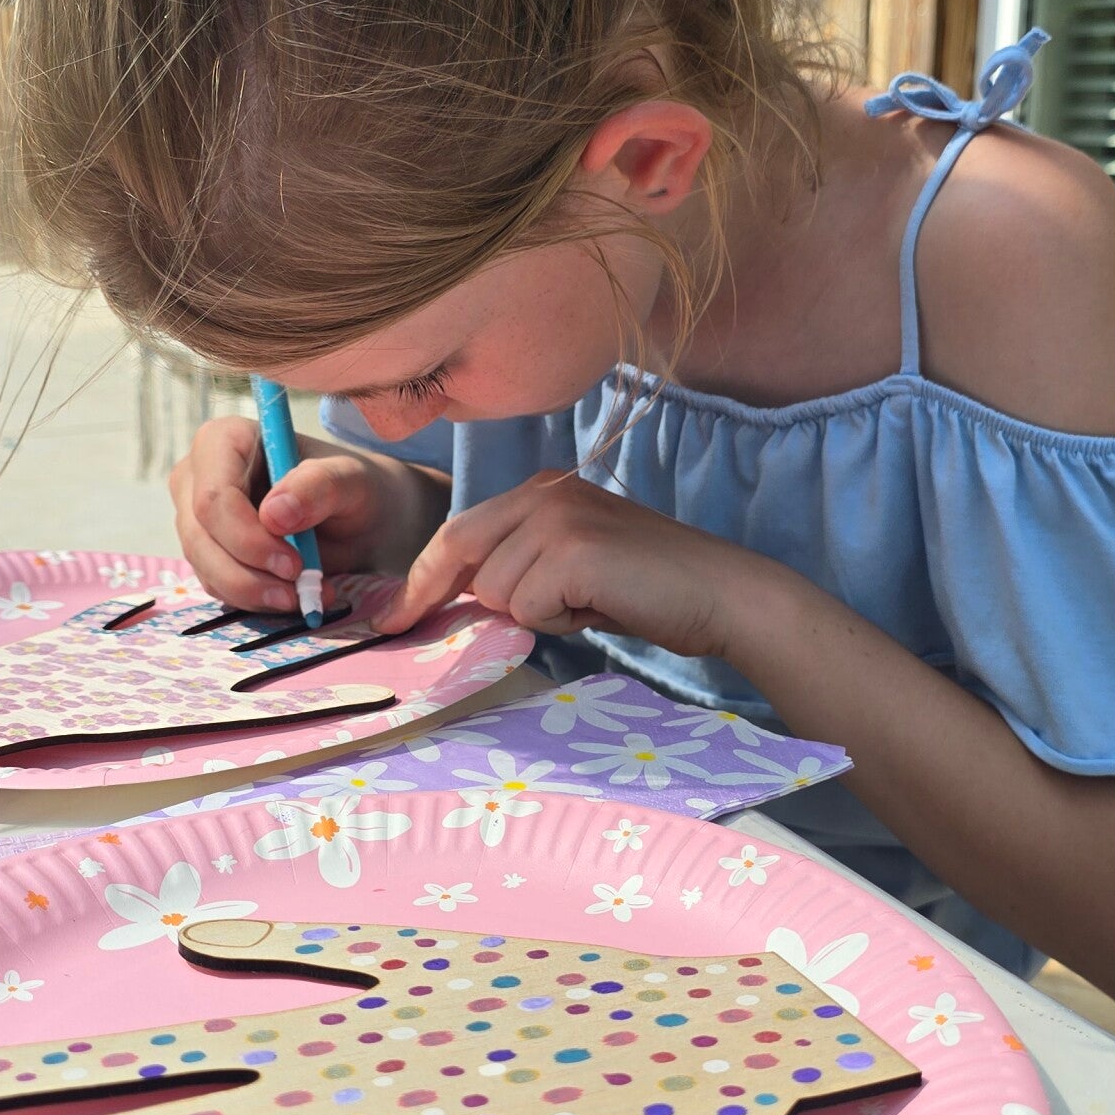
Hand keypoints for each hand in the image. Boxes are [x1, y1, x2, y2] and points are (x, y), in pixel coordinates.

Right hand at [168, 417, 433, 612]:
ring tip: (303, 595)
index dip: (246, 537)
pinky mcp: (207, 551)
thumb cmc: (352, 487)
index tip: (294, 564)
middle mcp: (199, 476)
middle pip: (201, 537)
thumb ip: (318, 486)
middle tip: (300, 590)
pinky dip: (254, 599)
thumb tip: (274, 514)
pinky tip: (292, 596)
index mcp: (226, 440)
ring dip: (254, 592)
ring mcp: (197, 517)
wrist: (359, 517)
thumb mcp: (351, 480)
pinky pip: (217, 585)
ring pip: (205, 567)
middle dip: (250, 573)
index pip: (213, 497)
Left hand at [378, 472, 783, 659]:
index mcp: (543, 489)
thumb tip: (459, 601)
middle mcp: (545, 492)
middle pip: (461, 552)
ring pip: (495, 590)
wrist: (722, 593)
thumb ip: (521, 570)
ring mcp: (558, 517)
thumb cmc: (652, 589)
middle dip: (446, 597)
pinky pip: (526, 608)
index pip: (459, 531)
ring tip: (587, 605)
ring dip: (533, 614)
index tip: (392, 615)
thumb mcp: (573, 568)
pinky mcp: (573, 551)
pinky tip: (600, 608)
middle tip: (431, 625)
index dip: (422, 577)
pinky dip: (558, 622)